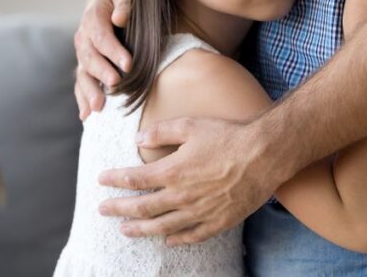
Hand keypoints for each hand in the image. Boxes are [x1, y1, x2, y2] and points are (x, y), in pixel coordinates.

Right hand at [74, 0, 131, 120]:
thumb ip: (124, 2)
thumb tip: (120, 18)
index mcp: (92, 19)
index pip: (101, 37)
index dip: (113, 51)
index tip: (128, 64)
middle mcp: (83, 37)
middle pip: (89, 58)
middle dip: (102, 73)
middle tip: (115, 85)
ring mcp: (82, 53)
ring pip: (82, 73)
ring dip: (89, 91)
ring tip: (98, 108)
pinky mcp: (84, 64)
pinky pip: (81, 82)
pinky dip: (82, 98)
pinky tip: (86, 115)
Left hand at [97, 118, 279, 245]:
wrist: (265, 155)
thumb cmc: (228, 136)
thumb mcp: (191, 125)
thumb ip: (162, 131)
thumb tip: (138, 138)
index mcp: (173, 171)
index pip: (135, 179)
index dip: (115, 180)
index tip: (102, 180)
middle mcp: (182, 195)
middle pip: (143, 208)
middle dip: (119, 209)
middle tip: (102, 210)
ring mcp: (200, 212)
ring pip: (162, 226)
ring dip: (140, 229)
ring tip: (124, 230)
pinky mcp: (219, 221)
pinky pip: (192, 236)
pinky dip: (176, 240)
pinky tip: (167, 240)